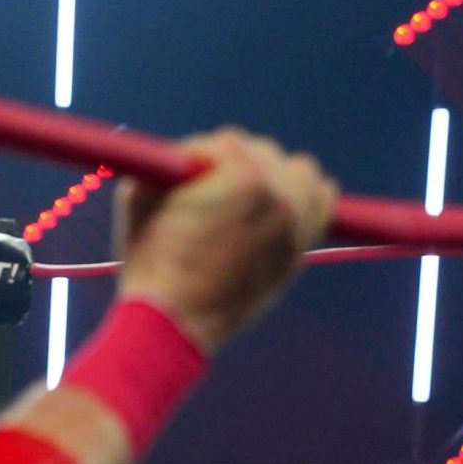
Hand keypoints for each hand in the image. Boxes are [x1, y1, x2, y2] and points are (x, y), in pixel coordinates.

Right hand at [113, 128, 336, 352]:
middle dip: (235, 164)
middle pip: (264, 153)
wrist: (174, 321)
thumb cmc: (151, 264)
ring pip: (301, 173)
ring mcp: (294, 223)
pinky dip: (307, 198)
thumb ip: (163, 166)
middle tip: (210, 187)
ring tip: (248, 195)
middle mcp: (278, 195)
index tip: (185, 173)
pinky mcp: (299, 249)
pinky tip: (282, 207)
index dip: (201, 155)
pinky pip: (323, 203)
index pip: (227, 142)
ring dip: (275, 176)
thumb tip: (175, 155)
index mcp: (242, 177)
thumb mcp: (139, 202)